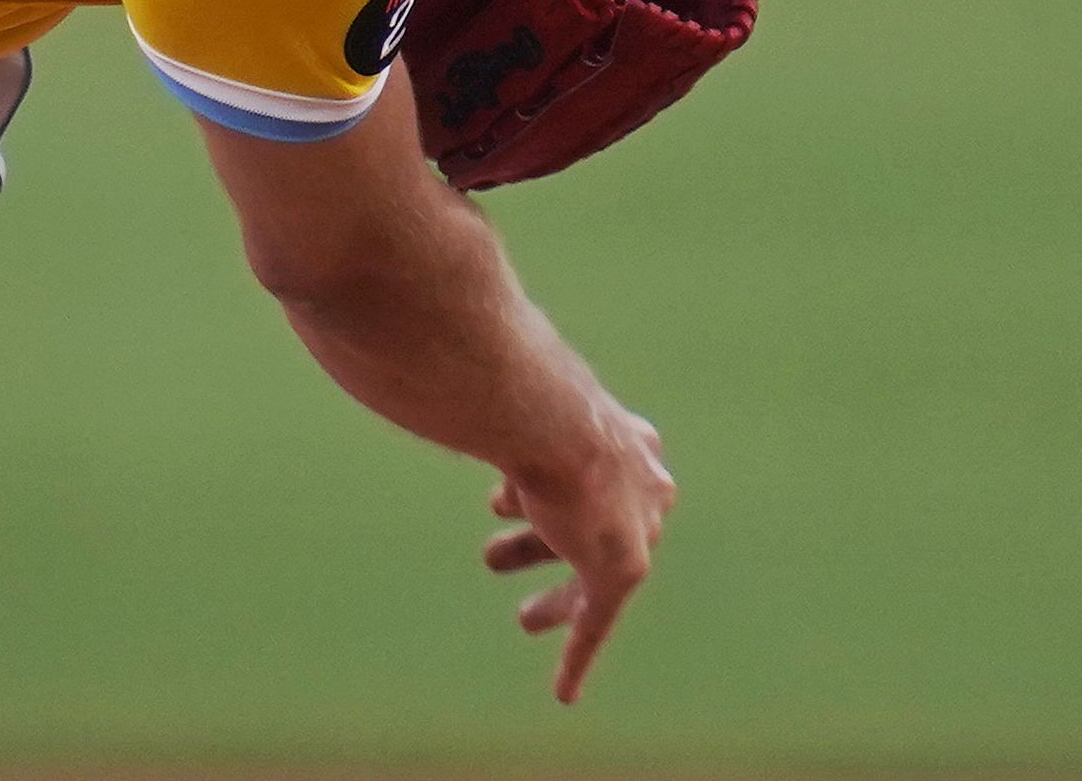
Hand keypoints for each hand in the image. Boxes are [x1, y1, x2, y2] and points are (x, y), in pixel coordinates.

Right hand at [481, 402, 674, 702]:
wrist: (554, 421)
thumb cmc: (519, 397)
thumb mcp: (508, 401)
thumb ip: (490, 407)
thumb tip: (437, 388)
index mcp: (627, 440)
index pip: (597, 478)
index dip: (549, 496)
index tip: (511, 503)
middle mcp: (643, 482)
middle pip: (592, 527)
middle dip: (544, 546)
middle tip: (498, 559)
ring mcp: (637, 526)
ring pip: (589, 573)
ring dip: (552, 597)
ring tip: (521, 618)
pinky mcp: (622, 569)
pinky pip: (597, 622)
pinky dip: (577, 657)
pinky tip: (565, 694)